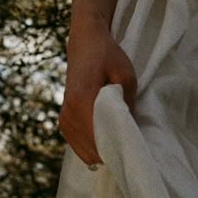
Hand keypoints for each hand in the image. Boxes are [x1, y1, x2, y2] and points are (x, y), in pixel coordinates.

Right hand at [60, 16, 136, 167]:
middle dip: (112, 151)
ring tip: (120, 138)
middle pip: (93, 152)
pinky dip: (95, 147)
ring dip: (104, 150)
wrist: (85, 45)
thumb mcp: (126, 76)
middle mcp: (68, 115)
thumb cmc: (108, 57)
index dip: (118, 149)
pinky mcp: (64, 123)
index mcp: (82, 102)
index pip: (100, 141)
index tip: (133, 147)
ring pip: (86, 153)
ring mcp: (64, 121)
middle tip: (130, 143)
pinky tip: (109, 137)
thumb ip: (127, 105)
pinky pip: (80, 147)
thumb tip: (130, 133)